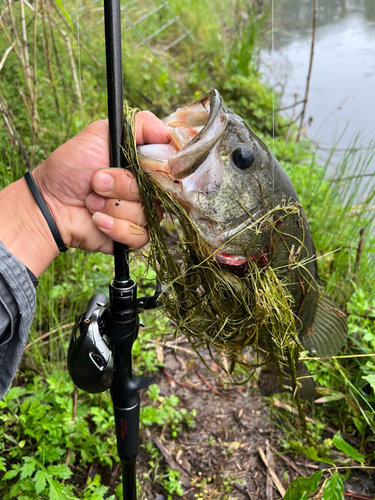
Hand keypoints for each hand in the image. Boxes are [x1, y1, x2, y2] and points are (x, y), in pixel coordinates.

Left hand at [0, 112, 169, 275]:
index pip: (171, 164)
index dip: (158, 166)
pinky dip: (114, 226)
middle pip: (160, 190)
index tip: (138, 165)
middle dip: (123, 184)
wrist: (49, 204)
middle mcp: (148, 189)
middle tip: (97, 181)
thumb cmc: (71, 168)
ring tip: (91, 201)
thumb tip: (168, 134)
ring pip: (148, 212)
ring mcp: (142, 214)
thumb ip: (138, 124)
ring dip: (113, 206)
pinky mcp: (133, 236)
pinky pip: (139, 234)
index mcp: (144, 164)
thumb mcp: (101, 133)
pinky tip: (96, 219)